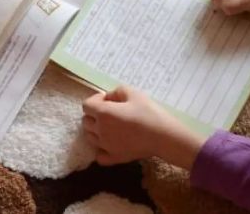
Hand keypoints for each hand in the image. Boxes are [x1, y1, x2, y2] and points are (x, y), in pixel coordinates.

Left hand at [82, 85, 206, 168]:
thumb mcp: (134, 93)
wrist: (163, 136)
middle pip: (86, 121)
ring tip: (112, 127)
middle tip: (111, 112)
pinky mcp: (113, 158)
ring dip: (96, 130)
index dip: (95, 100)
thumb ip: (117, 91)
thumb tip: (108, 98)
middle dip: (95, 114)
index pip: (87, 105)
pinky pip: (98, 155)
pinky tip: (111, 144)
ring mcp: (105, 146)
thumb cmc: (150, 113)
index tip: (108, 99)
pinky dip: (101, 149)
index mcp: (103, 113)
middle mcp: (100, 130)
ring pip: (90, 137)